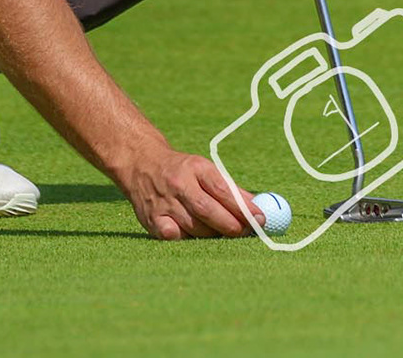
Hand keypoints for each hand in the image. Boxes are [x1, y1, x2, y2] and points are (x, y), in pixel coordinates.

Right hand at [119, 143, 265, 240]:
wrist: (141, 163)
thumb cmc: (182, 170)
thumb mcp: (205, 169)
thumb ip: (229, 189)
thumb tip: (257, 207)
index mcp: (196, 168)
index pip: (223, 190)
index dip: (243, 207)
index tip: (260, 219)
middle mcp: (179, 184)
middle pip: (208, 210)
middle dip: (231, 225)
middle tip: (246, 233)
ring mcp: (163, 203)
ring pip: (194, 227)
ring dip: (213, 235)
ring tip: (224, 235)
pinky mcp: (151, 219)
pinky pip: (173, 236)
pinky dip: (187, 239)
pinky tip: (195, 236)